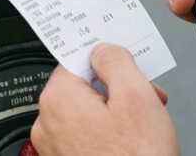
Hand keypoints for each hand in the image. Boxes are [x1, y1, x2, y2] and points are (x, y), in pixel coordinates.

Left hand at [32, 43, 177, 155]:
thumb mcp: (137, 96)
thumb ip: (117, 61)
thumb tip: (104, 49)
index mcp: (59, 100)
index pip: (76, 58)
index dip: (107, 58)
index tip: (123, 61)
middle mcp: (49, 124)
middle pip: (83, 85)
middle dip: (117, 86)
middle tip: (146, 95)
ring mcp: (56, 147)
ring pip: (87, 110)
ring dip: (116, 109)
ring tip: (144, 121)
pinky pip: (86, 133)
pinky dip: (109, 130)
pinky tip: (132, 138)